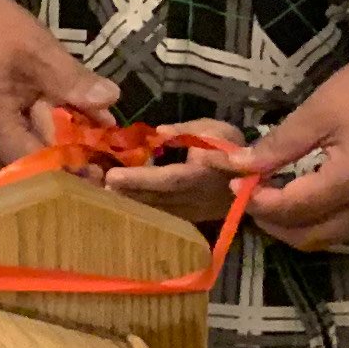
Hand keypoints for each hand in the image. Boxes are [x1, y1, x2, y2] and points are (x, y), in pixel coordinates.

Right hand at [0, 0, 114, 186]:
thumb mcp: (39, 48)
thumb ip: (73, 82)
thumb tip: (111, 101)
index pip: (35, 167)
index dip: (68, 174)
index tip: (97, 177)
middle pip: (8, 191)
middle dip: (42, 194)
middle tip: (77, 190)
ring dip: (14, 196)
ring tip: (48, 192)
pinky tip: (17, 184)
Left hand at [95, 119, 251, 228]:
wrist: (254, 175)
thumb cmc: (230, 145)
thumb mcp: (212, 128)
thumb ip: (185, 131)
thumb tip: (159, 132)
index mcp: (202, 175)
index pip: (167, 178)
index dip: (140, 179)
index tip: (113, 177)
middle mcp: (196, 198)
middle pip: (155, 199)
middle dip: (125, 195)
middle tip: (94, 190)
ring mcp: (193, 212)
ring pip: (156, 211)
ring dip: (129, 205)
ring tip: (101, 197)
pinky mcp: (190, 219)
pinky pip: (162, 217)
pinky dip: (141, 212)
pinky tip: (120, 205)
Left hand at [238, 61, 348, 247]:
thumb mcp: (316, 113)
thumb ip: (276, 146)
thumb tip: (236, 165)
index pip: (294, 208)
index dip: (259, 201)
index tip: (235, 183)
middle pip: (310, 237)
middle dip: (274, 223)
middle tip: (250, 197)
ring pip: (326, 238)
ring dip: (293, 228)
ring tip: (269, 200)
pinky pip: (341, 227)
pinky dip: (314, 222)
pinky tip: (297, 199)